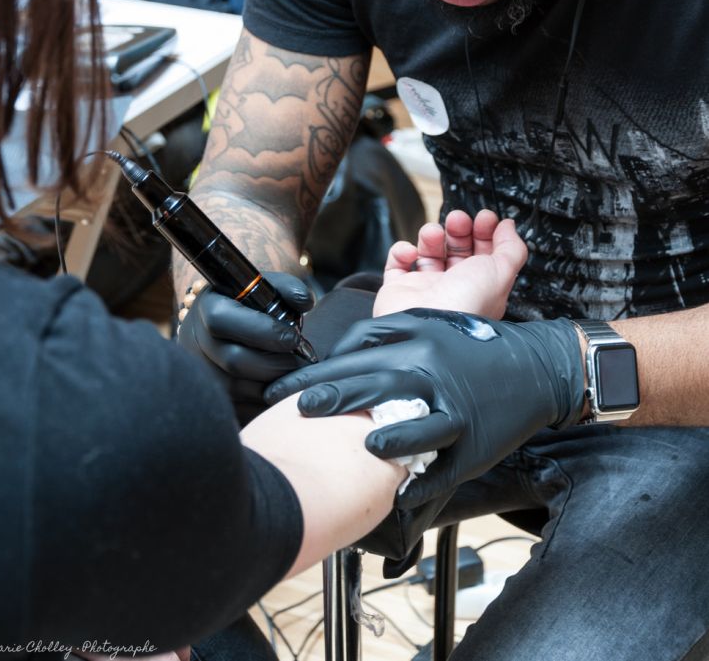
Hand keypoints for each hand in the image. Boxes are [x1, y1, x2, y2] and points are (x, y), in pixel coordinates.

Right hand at [177, 272, 314, 424]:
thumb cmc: (250, 306)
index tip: (294, 337)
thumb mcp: (264, 288)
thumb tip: (305, 302)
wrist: (224, 328)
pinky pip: (237, 408)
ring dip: (272, 385)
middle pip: (232, 360)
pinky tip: (281, 390)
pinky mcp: (207, 396)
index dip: (262, 331)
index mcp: (207, 306)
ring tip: (294, 376)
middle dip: (274, 364)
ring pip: (235, 388)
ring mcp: (198, 371)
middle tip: (301, 362)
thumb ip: (286, 289)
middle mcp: (194, 340)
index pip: (223, 319)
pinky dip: (263, 401)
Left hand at [267, 309, 583, 507]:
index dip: (318, 370)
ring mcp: (456, 411)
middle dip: (334, 398)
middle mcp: (434, 373)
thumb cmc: (475, 346)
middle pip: (378, 385)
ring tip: (357, 446)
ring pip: (418, 427)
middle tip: (299, 410)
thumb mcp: (432, 324)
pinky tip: (398, 496)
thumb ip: (386, 333)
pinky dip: (422, 484)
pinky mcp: (474, 444)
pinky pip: (445, 468)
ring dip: (387, 438)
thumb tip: (341, 350)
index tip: (286, 387)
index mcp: (420, 342)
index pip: (358, 354)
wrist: (536, 368)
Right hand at [373, 209, 525, 317]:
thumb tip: (509, 227)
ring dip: (432, 235)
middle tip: (459, 219)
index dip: (485, 234)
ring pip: (429, 252)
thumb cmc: (464, 307)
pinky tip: (411, 252)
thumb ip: (511, 247)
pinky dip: (402, 251)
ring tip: (433, 233)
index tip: (485, 219)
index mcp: (481, 289)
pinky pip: (398, 263)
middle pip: (458, 250)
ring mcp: (426, 290)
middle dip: (460, 229)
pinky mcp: (399, 290)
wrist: (425, 326)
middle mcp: (454, 290)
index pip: (485, 255)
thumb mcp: (501, 272)